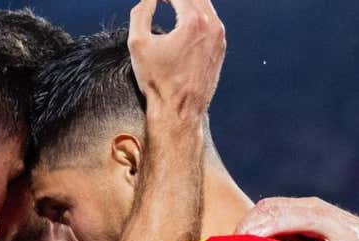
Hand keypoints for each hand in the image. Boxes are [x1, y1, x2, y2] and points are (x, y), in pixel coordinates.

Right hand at [127, 0, 226, 119]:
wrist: (178, 110)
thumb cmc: (159, 82)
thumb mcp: (138, 44)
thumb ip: (141, 13)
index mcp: (193, 22)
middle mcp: (212, 26)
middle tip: (161, 0)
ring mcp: (219, 38)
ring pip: (206, 6)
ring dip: (188, 2)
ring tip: (170, 2)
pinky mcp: (220, 48)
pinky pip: (211, 21)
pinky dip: (197, 15)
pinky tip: (183, 19)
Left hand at [237, 196, 358, 240]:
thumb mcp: (308, 240)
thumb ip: (284, 237)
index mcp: (306, 208)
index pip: (270, 206)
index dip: (249, 218)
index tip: (228, 238)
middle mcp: (320, 212)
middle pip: (282, 211)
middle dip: (256, 224)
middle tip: (233, 240)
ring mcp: (337, 227)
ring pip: (304, 222)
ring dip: (277, 231)